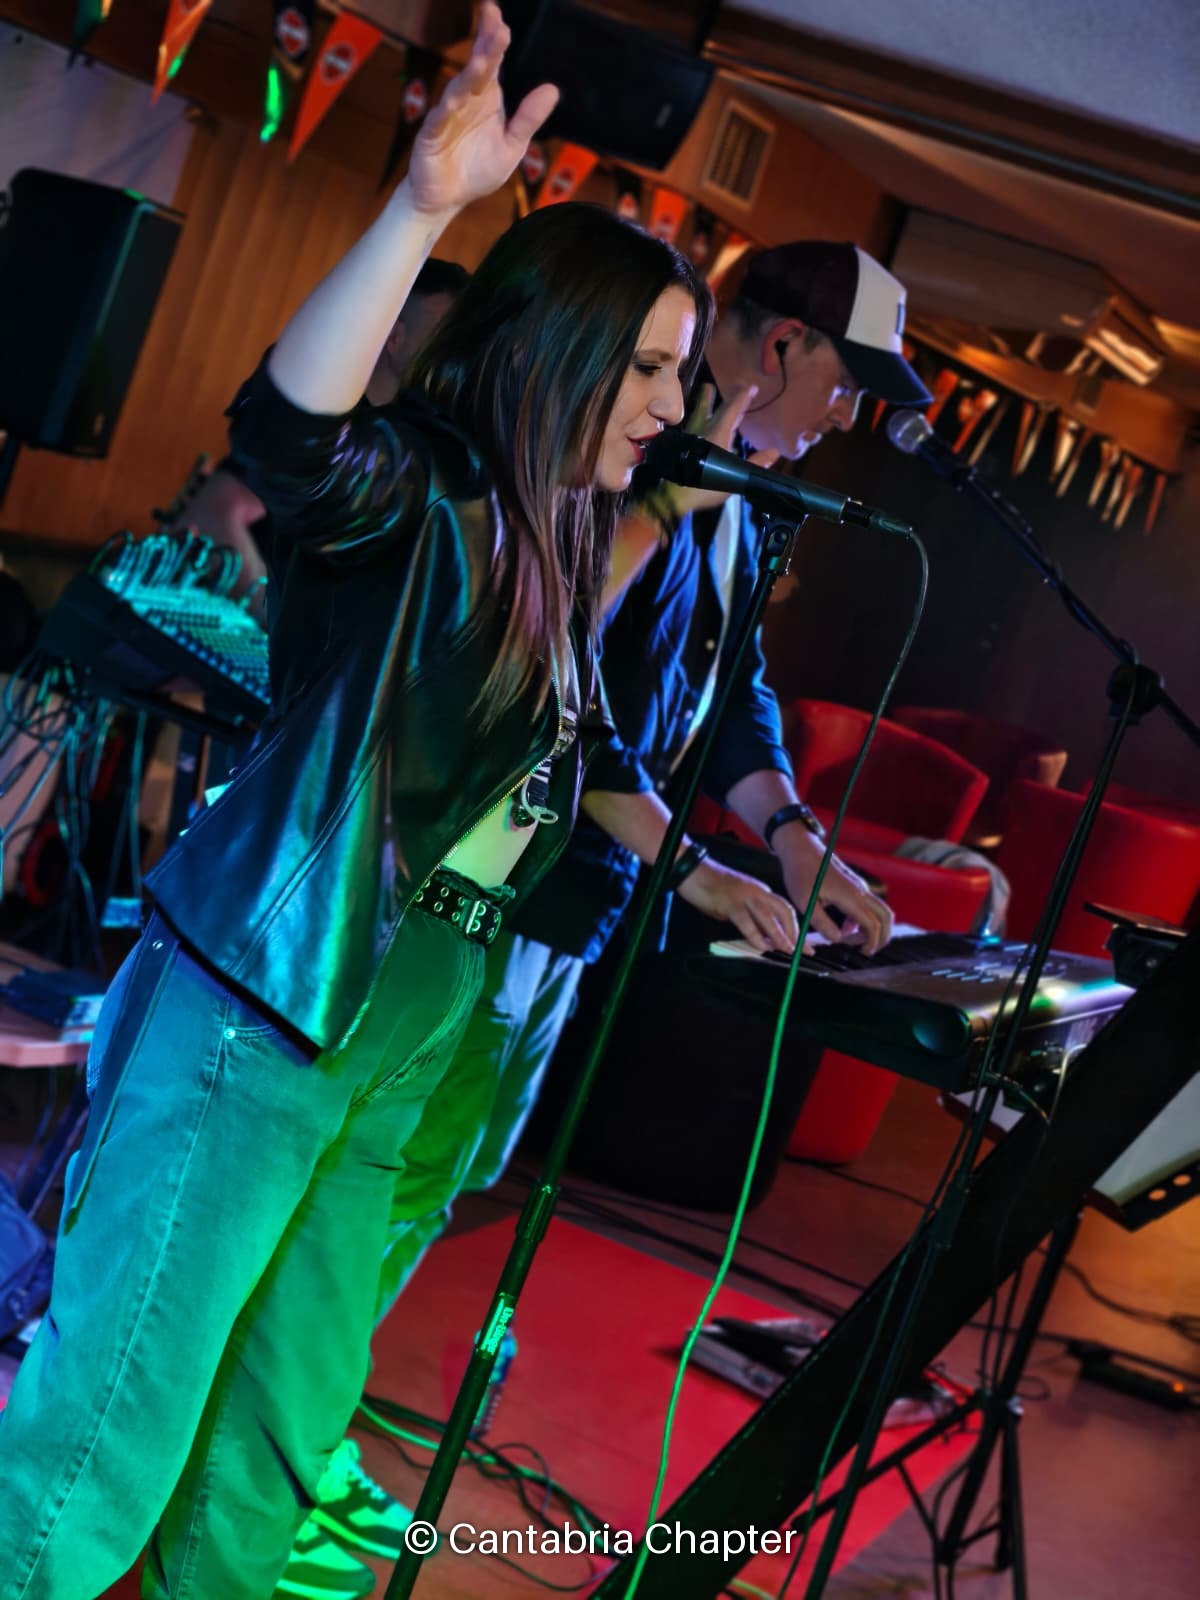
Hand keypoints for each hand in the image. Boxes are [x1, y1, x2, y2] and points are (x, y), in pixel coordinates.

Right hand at [403, 3, 558, 219]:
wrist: (446, 199)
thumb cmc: (477, 170)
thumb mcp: (511, 146)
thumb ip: (528, 119)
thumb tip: (552, 89)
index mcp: (487, 99)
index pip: (493, 63)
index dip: (495, 40)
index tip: (499, 17)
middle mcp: (467, 100)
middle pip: (477, 69)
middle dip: (486, 46)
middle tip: (494, 20)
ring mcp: (447, 115)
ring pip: (459, 90)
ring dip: (470, 75)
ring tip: (484, 60)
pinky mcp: (431, 136)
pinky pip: (439, 120)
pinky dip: (446, 110)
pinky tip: (454, 100)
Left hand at [657, 383, 779, 519]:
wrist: (674, 498)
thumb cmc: (705, 486)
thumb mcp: (734, 477)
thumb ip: (754, 464)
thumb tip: (773, 453)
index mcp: (718, 433)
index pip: (732, 409)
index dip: (743, 397)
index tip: (751, 387)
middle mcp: (703, 430)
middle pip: (710, 407)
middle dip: (717, 396)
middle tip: (720, 386)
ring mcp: (689, 437)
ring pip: (698, 415)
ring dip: (703, 405)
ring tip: (705, 394)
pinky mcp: (680, 447)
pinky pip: (692, 428)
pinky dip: (698, 422)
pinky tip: (698, 427)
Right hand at [677, 859, 798, 954]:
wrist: (693, 871)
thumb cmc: (712, 887)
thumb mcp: (735, 902)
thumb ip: (749, 916)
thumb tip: (761, 937)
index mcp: (760, 891)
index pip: (784, 908)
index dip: (795, 927)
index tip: (801, 943)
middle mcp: (757, 891)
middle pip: (783, 911)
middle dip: (794, 932)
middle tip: (801, 950)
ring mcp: (744, 896)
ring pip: (769, 916)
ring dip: (780, 934)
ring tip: (787, 949)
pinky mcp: (730, 902)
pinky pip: (747, 921)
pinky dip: (756, 936)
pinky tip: (761, 946)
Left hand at [773, 827, 893, 954]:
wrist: (801, 848)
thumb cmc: (800, 873)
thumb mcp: (805, 902)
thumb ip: (822, 923)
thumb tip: (837, 940)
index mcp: (850, 897)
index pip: (873, 925)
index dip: (871, 943)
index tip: (861, 953)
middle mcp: (860, 891)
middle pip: (886, 917)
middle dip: (882, 936)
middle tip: (867, 950)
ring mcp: (859, 887)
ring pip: (880, 910)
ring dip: (874, 928)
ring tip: (854, 941)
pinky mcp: (854, 885)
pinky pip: (868, 905)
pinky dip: (864, 919)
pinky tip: (846, 927)